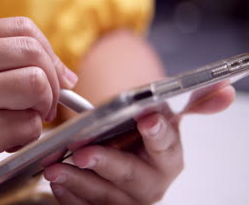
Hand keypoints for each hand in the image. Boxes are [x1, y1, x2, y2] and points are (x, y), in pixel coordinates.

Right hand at [0, 17, 76, 202]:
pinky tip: (3, 143)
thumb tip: (63, 74)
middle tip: (46, 105)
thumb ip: (2, 65)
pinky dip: (26, 138)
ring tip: (19, 124)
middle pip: (34, 53)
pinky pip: (28, 126)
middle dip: (53, 82)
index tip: (57, 76)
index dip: (49, 51)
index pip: (22, 28)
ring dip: (40, 111)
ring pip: (36, 87)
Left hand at [44, 85, 234, 203]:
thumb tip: (226, 88)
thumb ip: (191, 103)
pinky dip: (69, 197)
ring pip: (105, 197)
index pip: (166, 146)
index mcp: (168, 158)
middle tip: (84, 152)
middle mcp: (151, 183)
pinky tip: (57, 183)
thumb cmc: (139, 133)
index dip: (157, 133)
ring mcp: (128, 200)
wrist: (124, 151)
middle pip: (132, 177)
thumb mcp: (162, 115)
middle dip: (107, 164)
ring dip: (79, 183)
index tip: (146, 118)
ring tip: (57, 168)